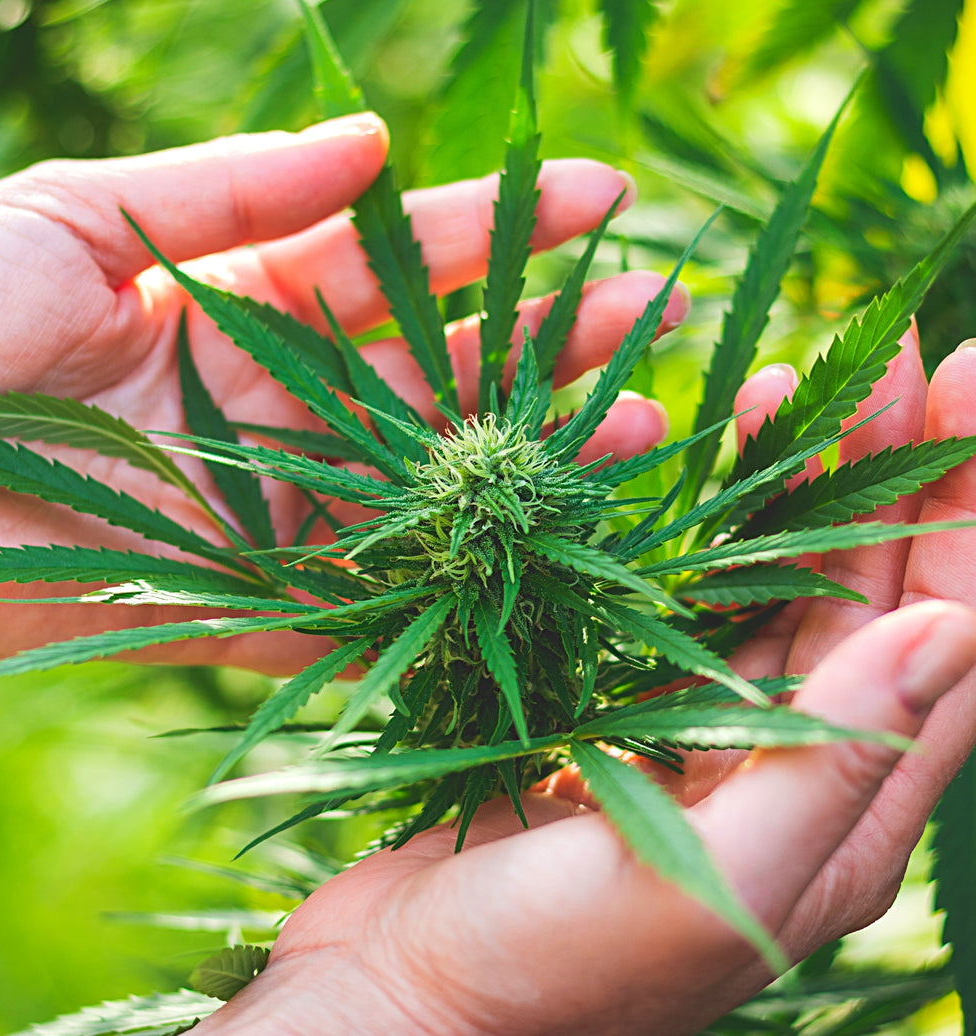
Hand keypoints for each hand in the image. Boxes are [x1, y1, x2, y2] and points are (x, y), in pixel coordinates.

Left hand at [0, 114, 682, 666]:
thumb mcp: (75, 214)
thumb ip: (226, 186)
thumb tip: (376, 140)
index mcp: (235, 304)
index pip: (390, 263)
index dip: (491, 230)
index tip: (596, 196)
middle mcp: (267, 407)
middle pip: (428, 373)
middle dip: (540, 339)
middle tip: (651, 312)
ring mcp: (260, 508)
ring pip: (417, 485)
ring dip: (523, 459)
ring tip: (638, 423)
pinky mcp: (230, 603)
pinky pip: (350, 600)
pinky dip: (436, 582)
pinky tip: (535, 551)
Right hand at [188, 337, 975, 1035]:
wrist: (405, 1000)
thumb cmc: (545, 972)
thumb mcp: (704, 887)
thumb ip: (827, 771)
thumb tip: (951, 630)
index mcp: (837, 819)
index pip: (948, 644)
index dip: (969, 512)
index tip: (968, 386)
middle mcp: (787, 772)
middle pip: (873, 596)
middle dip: (891, 469)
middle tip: (893, 353)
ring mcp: (701, 738)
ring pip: (781, 589)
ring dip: (799, 487)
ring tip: (791, 385)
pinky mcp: (622, 717)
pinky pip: (688, 607)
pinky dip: (703, 532)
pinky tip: (696, 474)